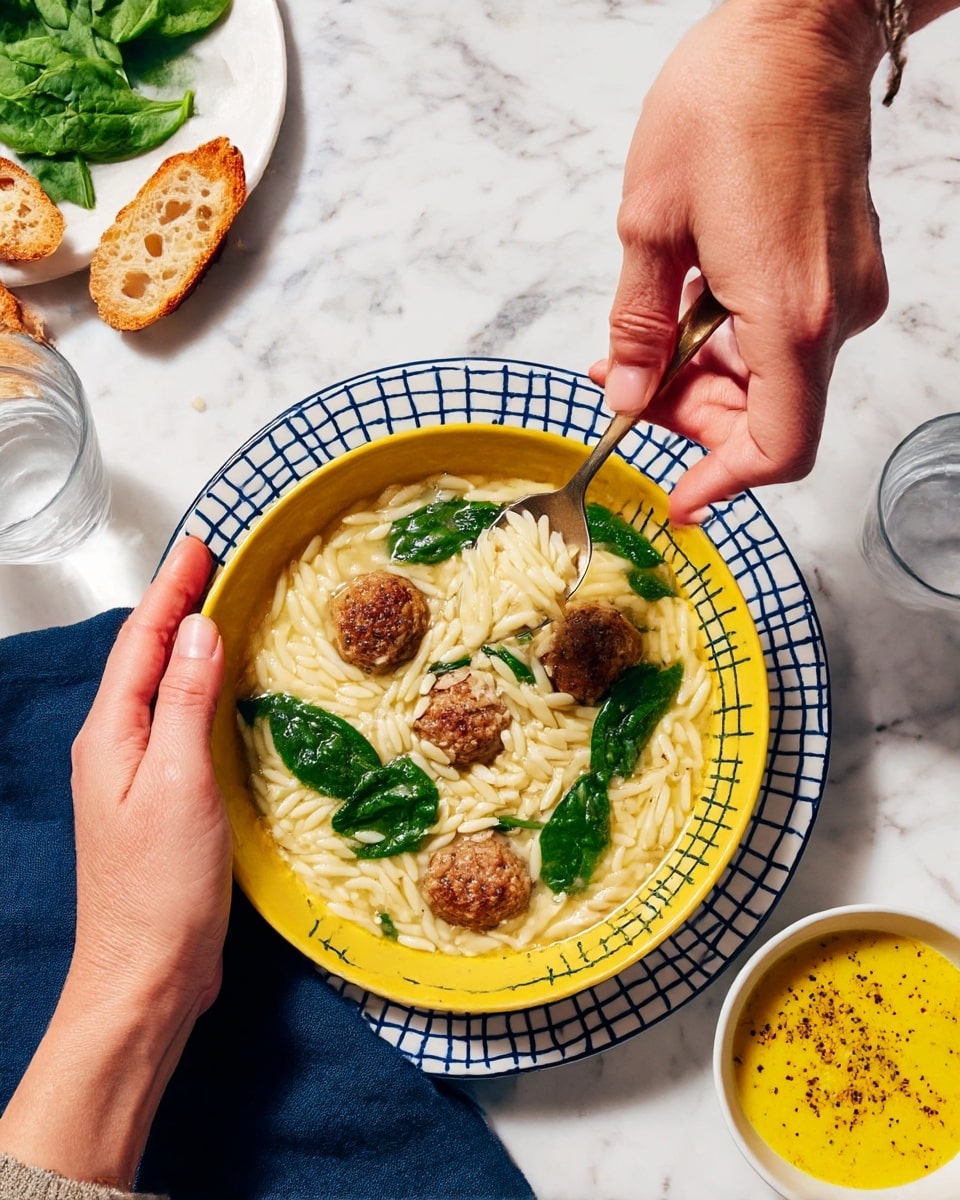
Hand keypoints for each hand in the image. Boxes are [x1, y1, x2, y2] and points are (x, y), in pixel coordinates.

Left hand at [71, 534, 229, 1015]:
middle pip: (145, 659)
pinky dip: (201, 691)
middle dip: (175, 606)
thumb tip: (199, 628)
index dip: (170, 589)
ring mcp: (135, 777)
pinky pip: (180, 725)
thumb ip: (186, 701)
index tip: (199, 545)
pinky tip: (225, 692)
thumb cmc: (160, 886)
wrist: (147, 974)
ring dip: (187, 645)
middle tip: (214, 566)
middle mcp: (115, 748)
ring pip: (162, 691)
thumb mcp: (179, 781)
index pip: (141, 642)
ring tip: (222, 610)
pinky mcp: (162, 802)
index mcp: (111, 734)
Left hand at [592, 0, 889, 523]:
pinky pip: (790, 340)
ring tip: (643, 343)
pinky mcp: (848, 270)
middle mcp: (834, 315)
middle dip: (691, 421)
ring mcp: (849, 292)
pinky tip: (691, 310)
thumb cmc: (729, 103)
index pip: (775, 449)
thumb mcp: (649, 224)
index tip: (677, 500)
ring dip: (707, 381)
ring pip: (777, 383)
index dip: (723, 484)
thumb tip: (625, 391)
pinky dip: (737, 346)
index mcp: (789, 315)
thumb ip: (637, 325)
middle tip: (623, 391)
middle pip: (769, 421)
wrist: (802, 26)